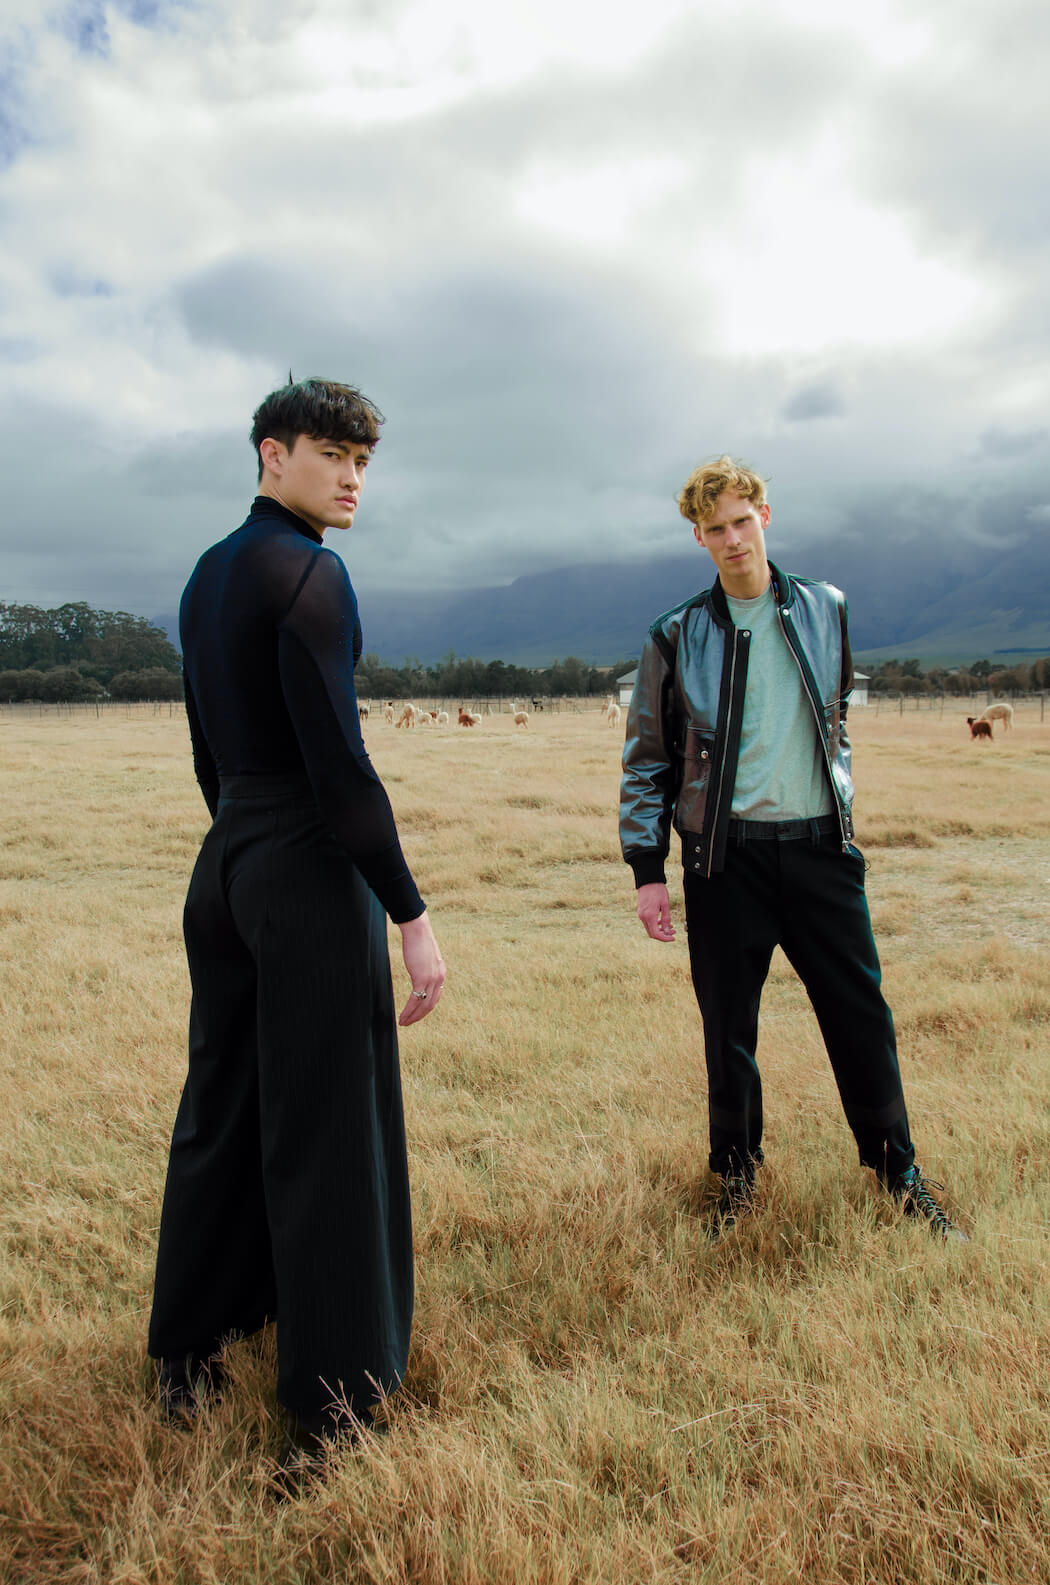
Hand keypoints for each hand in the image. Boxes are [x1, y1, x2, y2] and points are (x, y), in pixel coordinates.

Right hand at [397, 910, 445, 1024]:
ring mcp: (431, 979)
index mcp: (441, 974)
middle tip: (408, 1023)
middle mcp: (439, 979)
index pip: (435, 997)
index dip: (426, 1008)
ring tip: (403, 1023)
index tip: (416, 1014)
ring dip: (413, 1017)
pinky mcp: (421, 978)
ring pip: (423, 1006)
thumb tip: (419, 969)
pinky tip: (402, 1017)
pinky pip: (415, 1000)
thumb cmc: (418, 940)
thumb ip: (424, 966)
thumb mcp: (425, 957)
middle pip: (431, 1005)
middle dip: (419, 1016)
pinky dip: (408, 1011)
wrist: (417, 930)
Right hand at [637, 882, 675, 941]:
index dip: (665, 938)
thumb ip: (666, 918)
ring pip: (650, 928)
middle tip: (673, 932)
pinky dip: (655, 924)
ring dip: (660, 930)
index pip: (656, 934)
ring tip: (670, 927)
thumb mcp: (665, 904)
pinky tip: (663, 921)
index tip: (673, 938)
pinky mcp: (641, 912)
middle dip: (663, 935)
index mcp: (649, 916)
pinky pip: (648, 922)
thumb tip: (668, 930)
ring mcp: (641, 914)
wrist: (648, 880)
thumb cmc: (658, 890)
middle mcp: (643, 917)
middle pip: (652, 933)